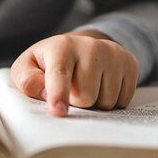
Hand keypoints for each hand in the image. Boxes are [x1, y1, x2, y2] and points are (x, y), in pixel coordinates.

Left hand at [10, 30, 138, 116]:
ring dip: (95, 103)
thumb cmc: (47, 63)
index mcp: (61, 46)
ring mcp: (113, 53)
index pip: (60, 74)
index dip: (59, 94)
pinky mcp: (130, 62)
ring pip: (106, 102)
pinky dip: (112, 100)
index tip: (58, 111)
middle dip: (76, 102)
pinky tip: (102, 86)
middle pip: (86, 97)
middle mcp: (90, 46)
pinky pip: (123, 100)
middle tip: (71, 89)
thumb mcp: (27, 69)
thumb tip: (45, 94)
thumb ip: (28, 81)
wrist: (78, 48)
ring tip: (87, 86)